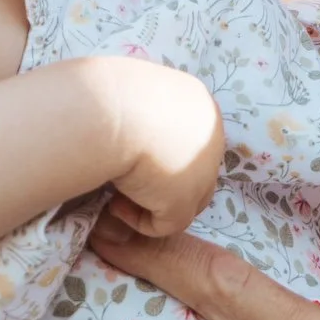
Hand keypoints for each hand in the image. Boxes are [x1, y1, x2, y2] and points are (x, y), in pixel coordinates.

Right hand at [93, 57, 223, 237]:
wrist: (108, 109)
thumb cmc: (112, 96)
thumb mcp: (135, 99)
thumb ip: (145, 118)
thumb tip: (130, 137)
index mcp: (200, 105)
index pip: (192, 142)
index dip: (163, 155)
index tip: (129, 155)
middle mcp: (211, 136)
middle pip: (194, 173)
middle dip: (160, 183)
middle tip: (123, 181)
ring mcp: (204, 171)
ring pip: (181, 200)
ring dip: (148, 200)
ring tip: (112, 191)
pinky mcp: (185, 201)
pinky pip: (162, 224)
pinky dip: (136, 218)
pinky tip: (113, 202)